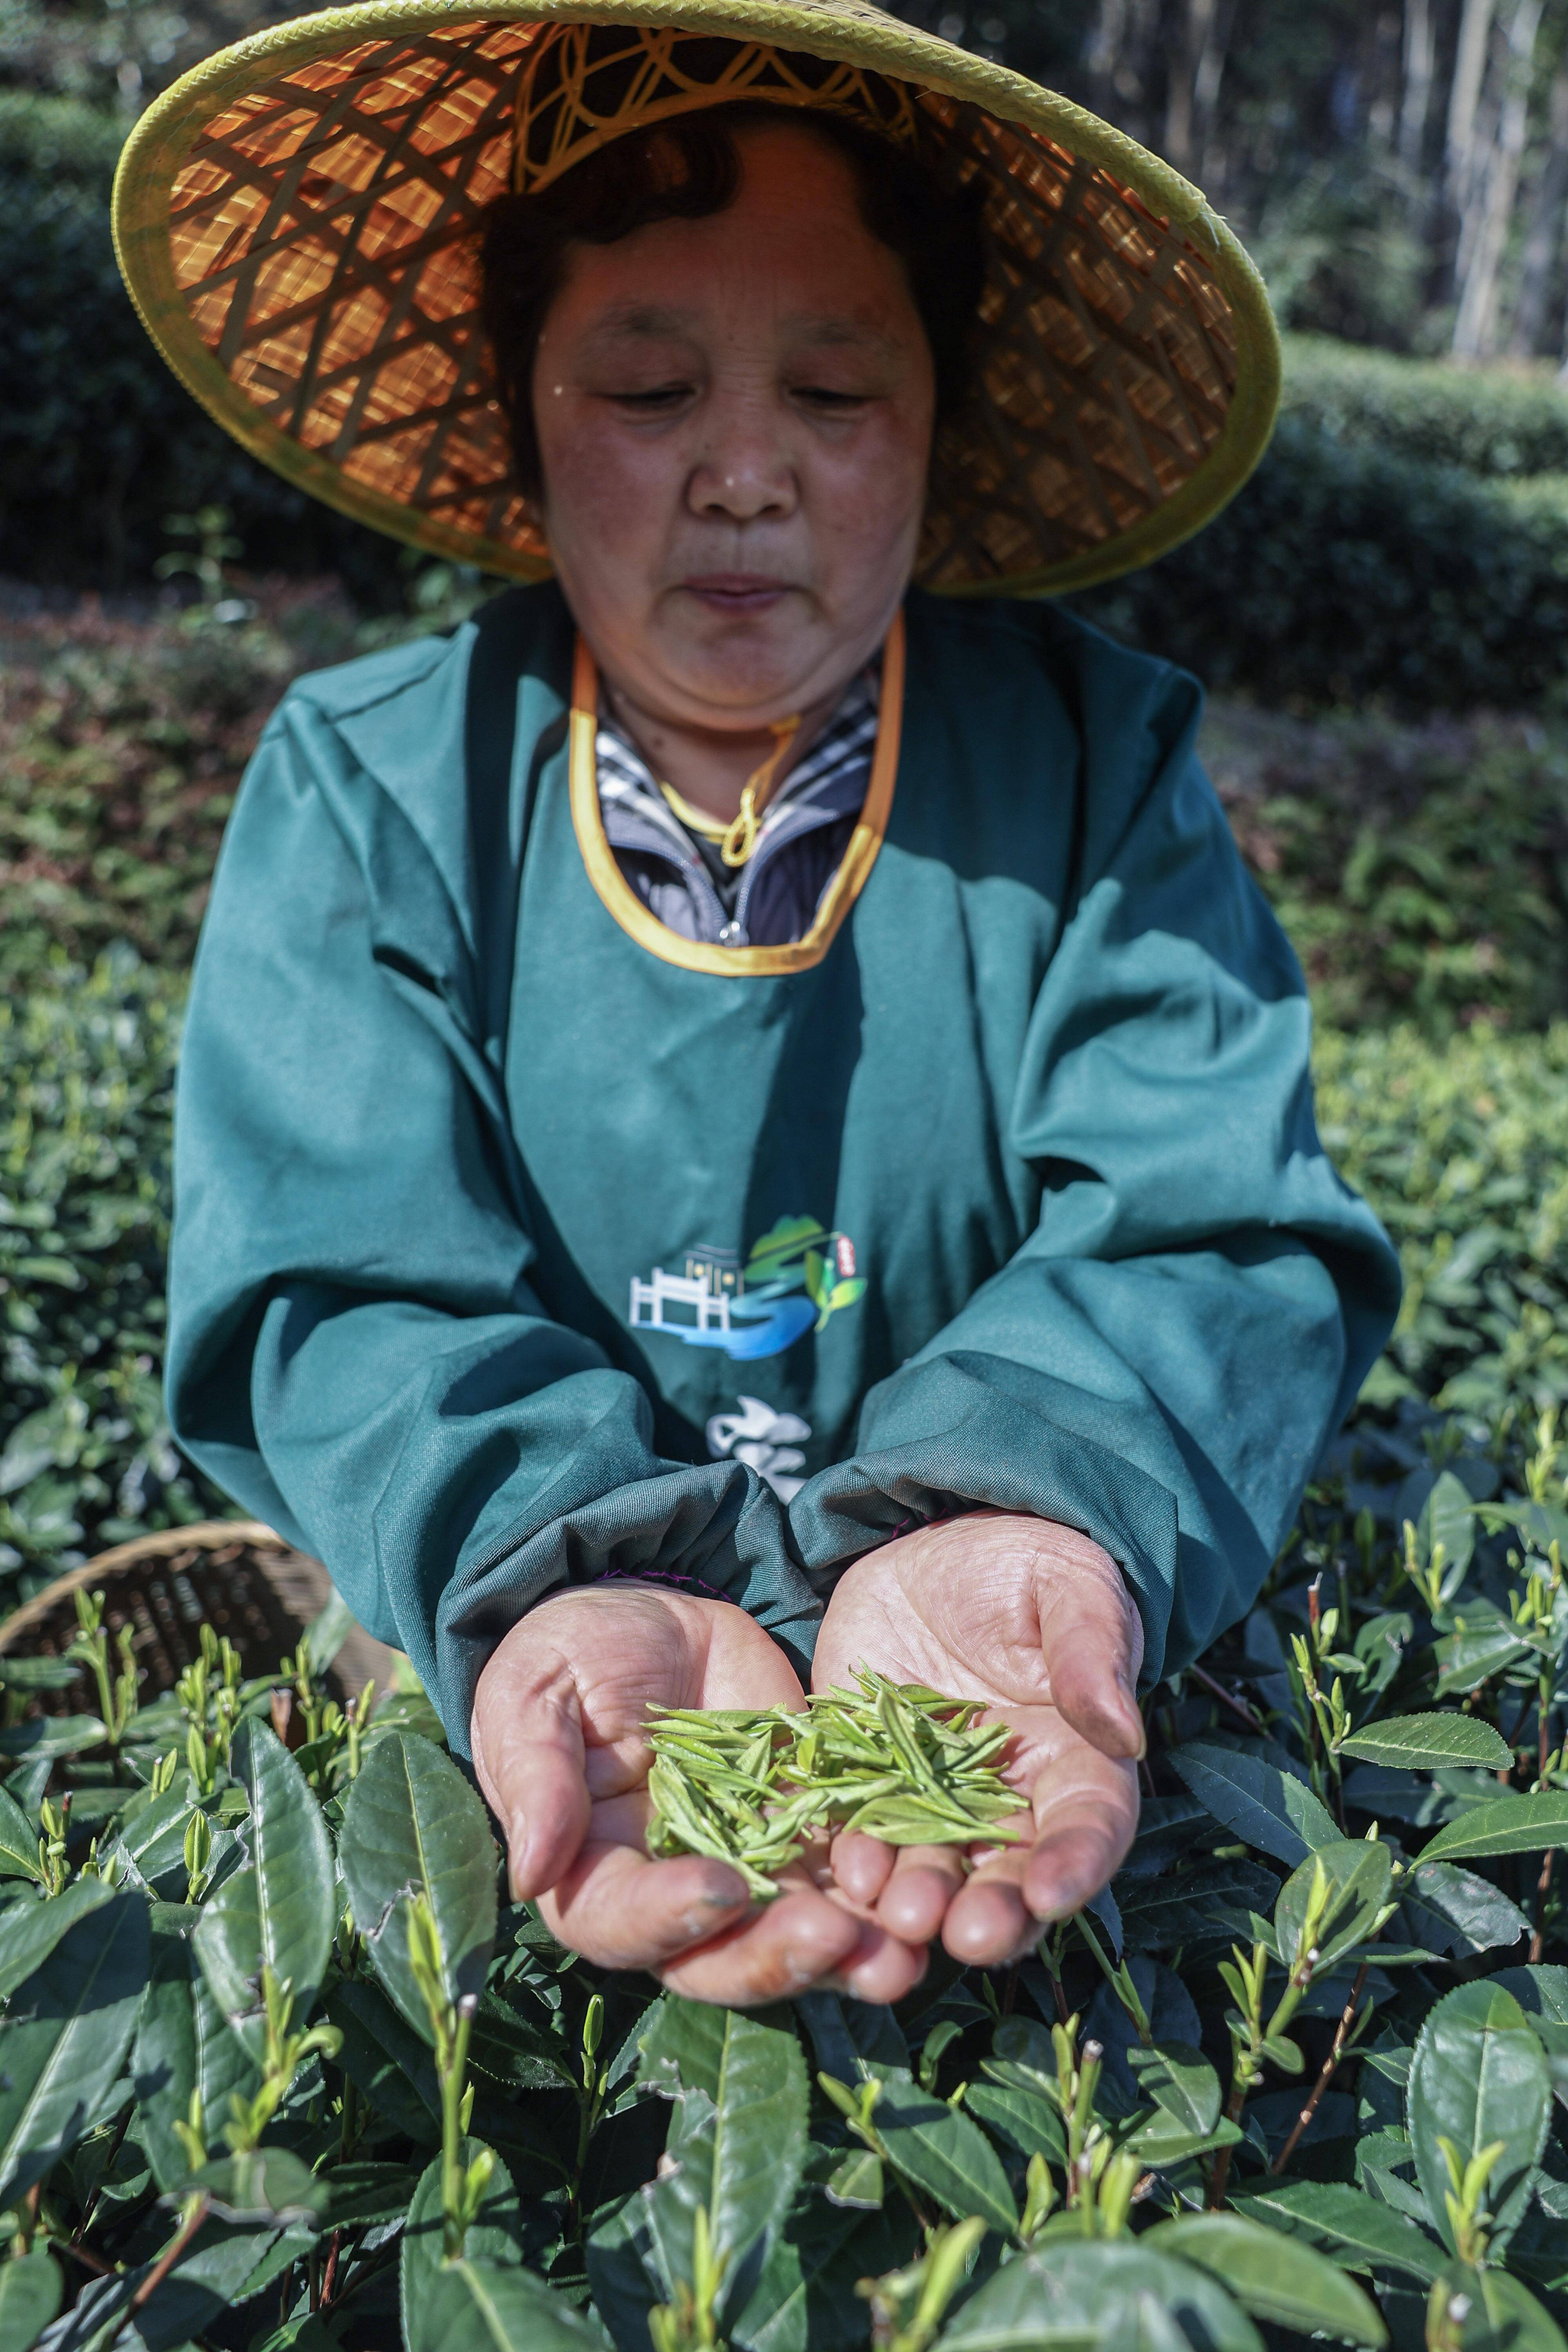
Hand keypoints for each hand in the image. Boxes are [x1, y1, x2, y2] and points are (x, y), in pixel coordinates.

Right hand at [471, 1581, 926, 2004]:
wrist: (647, 1614)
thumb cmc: (568, 1656)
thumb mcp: (536, 1696)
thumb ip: (536, 1778)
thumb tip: (531, 1872)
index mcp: (595, 1874)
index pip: (623, 1924)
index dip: (669, 1919)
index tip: (719, 1888)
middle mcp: (675, 1892)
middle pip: (720, 1956)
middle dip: (778, 1957)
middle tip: (837, 1938)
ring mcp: (749, 1864)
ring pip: (797, 1933)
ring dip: (850, 1950)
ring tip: (901, 1952)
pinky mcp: (806, 1825)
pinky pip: (850, 1870)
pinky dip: (889, 1888)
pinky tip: (931, 1891)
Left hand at [812, 1512, 1143, 1966]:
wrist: (937, 1552)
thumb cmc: (1027, 1569)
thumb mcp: (1071, 1591)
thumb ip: (1092, 1655)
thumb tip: (1123, 1730)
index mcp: (1076, 1765)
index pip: (1087, 1828)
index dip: (1075, 1864)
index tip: (1051, 1893)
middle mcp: (1007, 1802)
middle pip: (1007, 1873)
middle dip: (991, 1910)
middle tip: (968, 1935)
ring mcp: (930, 1798)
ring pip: (930, 1867)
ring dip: (915, 1900)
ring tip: (896, 1913)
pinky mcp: (863, 1778)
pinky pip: (855, 1827)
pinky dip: (849, 1856)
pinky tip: (841, 1871)